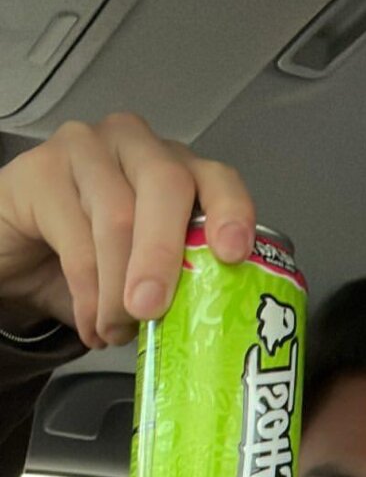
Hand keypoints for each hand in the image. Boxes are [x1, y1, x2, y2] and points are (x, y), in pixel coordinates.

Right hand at [0, 112, 255, 347]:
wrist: (20, 250)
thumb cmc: (93, 257)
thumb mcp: (144, 270)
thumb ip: (179, 282)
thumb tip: (206, 328)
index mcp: (177, 167)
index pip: (216, 177)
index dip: (230, 211)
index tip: (233, 253)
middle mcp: (136, 145)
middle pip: (166, 185)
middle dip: (164, 254)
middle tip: (152, 309)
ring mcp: (87, 149)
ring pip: (117, 216)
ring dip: (117, 289)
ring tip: (117, 331)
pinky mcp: (40, 170)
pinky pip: (74, 237)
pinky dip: (86, 294)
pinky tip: (90, 325)